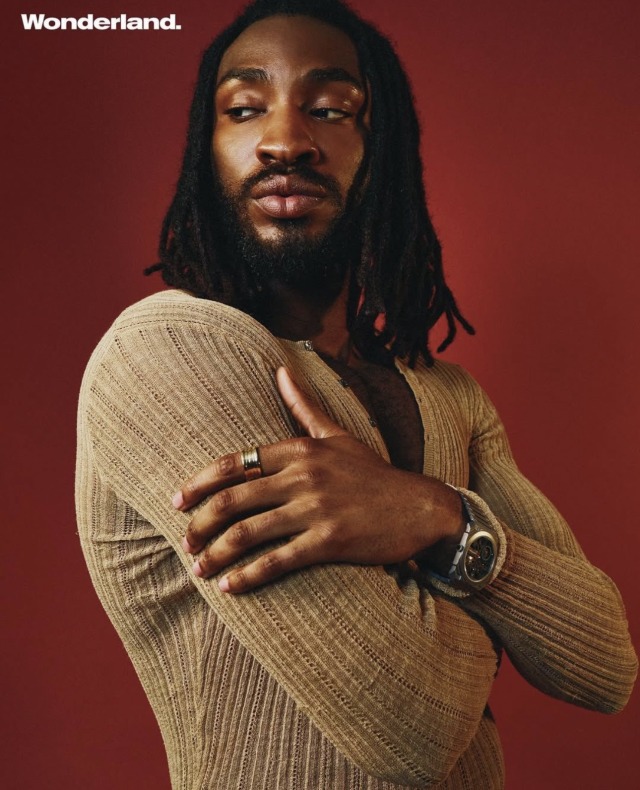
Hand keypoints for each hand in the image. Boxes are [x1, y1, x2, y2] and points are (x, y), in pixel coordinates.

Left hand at [173, 367, 462, 591]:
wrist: (421, 507)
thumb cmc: (374, 473)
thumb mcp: (338, 435)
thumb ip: (303, 406)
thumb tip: (280, 370)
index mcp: (300, 450)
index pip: (235, 463)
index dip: (199, 483)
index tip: (178, 500)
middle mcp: (304, 476)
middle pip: (233, 499)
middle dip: (200, 523)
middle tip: (184, 541)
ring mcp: (317, 508)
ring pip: (249, 532)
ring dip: (216, 553)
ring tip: (198, 568)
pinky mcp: (330, 541)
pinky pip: (278, 560)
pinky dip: (248, 575)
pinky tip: (229, 586)